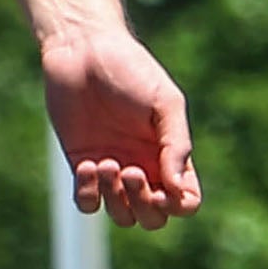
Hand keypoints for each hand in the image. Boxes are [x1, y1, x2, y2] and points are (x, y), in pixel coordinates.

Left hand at [39, 20, 202, 226]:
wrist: (83, 49)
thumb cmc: (130, 69)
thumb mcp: (165, 102)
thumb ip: (177, 144)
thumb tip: (179, 191)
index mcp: (170, 154)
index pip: (185, 201)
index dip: (179, 205)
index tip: (164, 189)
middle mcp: (144, 167)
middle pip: (152, 218)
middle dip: (143, 205)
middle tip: (130, 171)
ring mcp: (112, 170)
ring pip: (121, 216)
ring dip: (115, 199)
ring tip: (106, 163)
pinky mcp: (81, 165)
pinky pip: (88, 203)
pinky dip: (89, 195)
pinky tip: (88, 165)